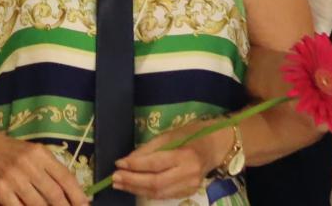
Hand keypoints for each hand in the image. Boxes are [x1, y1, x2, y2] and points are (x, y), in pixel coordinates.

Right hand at [0, 135, 89, 205]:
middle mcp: (28, 164)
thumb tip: (75, 195)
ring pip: (38, 205)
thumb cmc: (15, 152)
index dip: (78, 196)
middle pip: (54, 194)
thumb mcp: (36, 153)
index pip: (65, 178)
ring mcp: (13, 178)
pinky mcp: (0, 190)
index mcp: (41, 154)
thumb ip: (53, 171)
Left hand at [108, 125, 232, 200]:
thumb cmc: (191, 135)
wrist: (216, 147)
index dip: (135, 165)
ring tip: (120, 184)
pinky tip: (136, 188)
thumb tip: (126, 161)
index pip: (155, 163)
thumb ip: (148, 149)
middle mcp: (189, 174)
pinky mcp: (189, 193)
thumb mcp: (169, 135)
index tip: (118, 163)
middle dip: (133, 181)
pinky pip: (164, 195)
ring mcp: (190, 186)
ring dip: (136, 189)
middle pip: (156, 182)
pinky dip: (148, 192)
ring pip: (159, 193)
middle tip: (114, 178)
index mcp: (185, 155)